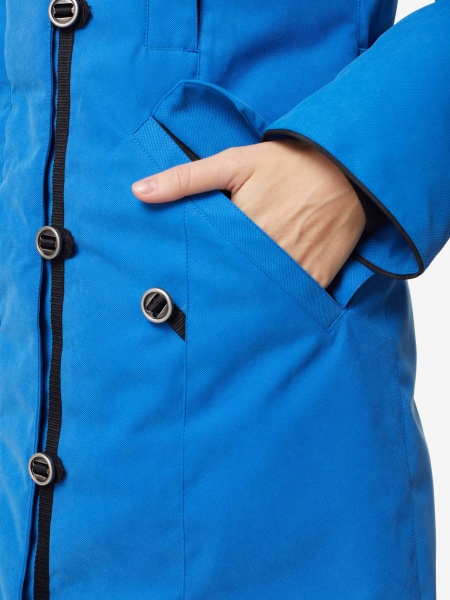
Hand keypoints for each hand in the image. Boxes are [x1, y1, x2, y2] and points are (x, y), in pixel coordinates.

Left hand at [131, 138, 366, 288]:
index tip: (178, 281)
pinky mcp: (317, 276)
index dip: (194, 271)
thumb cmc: (287, 164)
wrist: (346, 168)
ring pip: (258, 295)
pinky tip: (260, 307)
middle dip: (215, 290)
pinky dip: (276, 303)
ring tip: (223, 314)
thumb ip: (185, 179)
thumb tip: (139, 192)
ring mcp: (294, 267)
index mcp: (242, 227)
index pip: (207, 261)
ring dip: (243, 300)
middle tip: (193, 310)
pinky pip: (291, 299)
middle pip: (231, 282)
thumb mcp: (233, 162)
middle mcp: (268, 252)